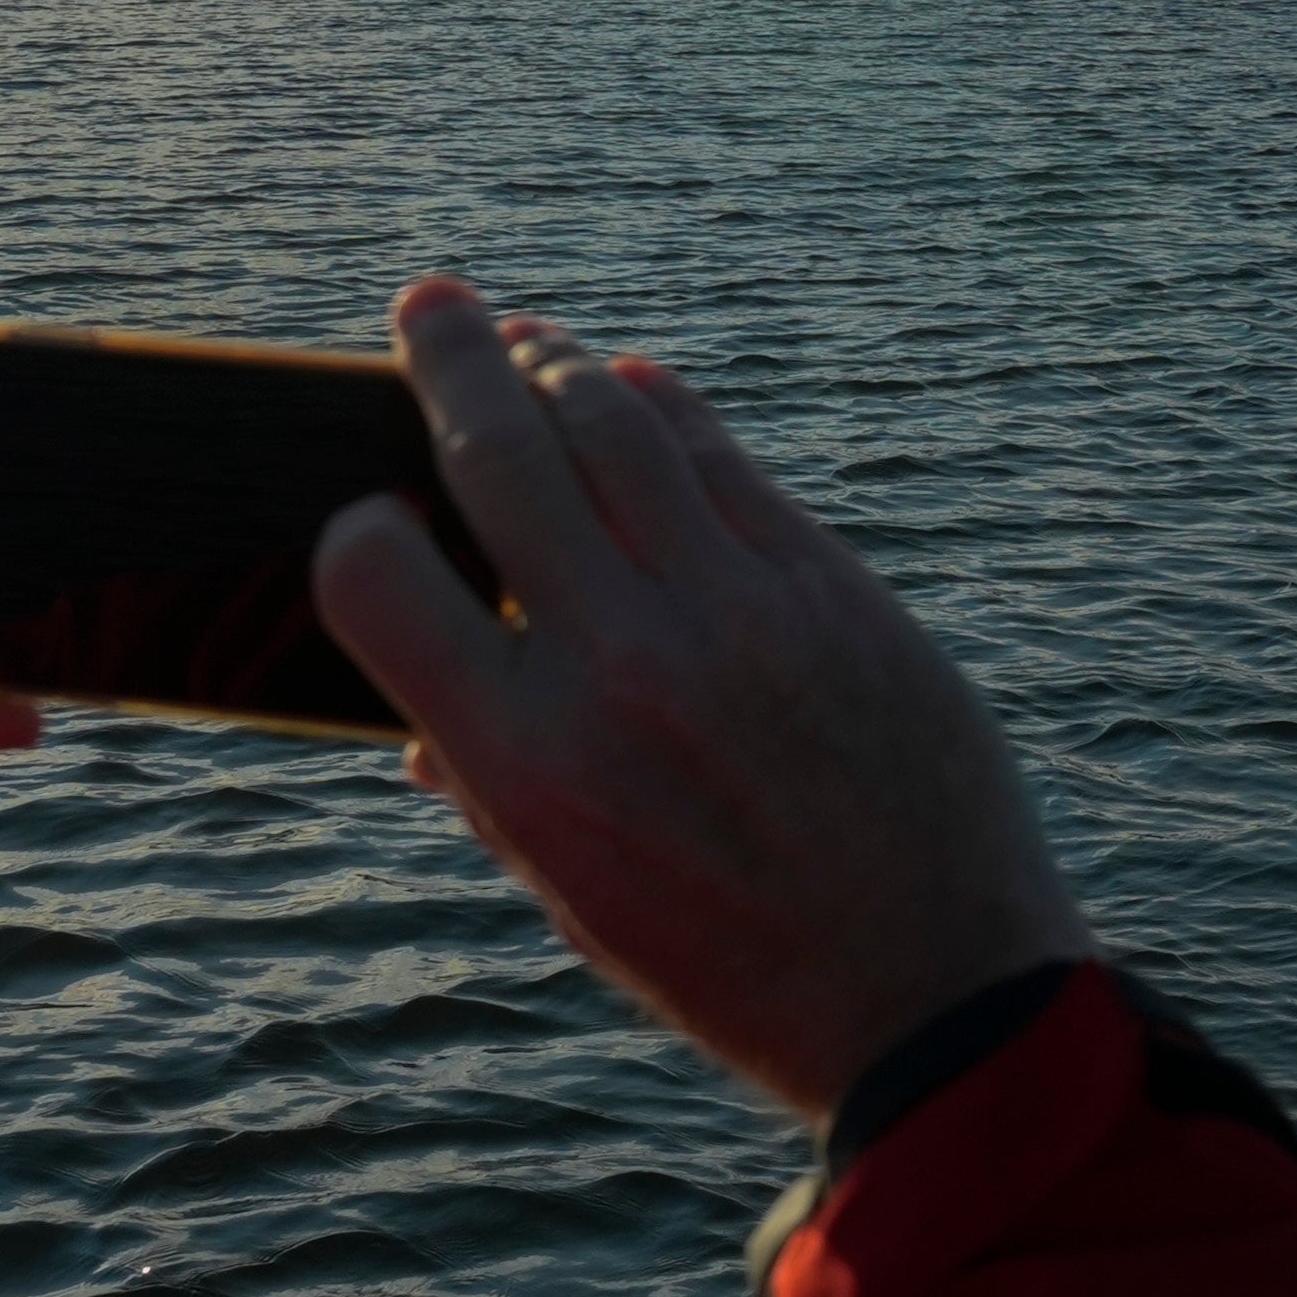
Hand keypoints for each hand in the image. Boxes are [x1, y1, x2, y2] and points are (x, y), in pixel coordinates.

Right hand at [315, 278, 1092, 1123]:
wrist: (939, 993)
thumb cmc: (737, 965)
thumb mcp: (577, 901)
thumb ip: (493, 784)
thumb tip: (423, 711)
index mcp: (527, 766)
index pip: (376, 577)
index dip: (356, 527)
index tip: (371, 509)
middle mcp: (620, 668)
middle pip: (502, 453)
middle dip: (449, 358)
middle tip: (428, 302)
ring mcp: (735, 614)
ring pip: (619, 426)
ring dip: (558, 363)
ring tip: (527, 338)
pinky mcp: (830, 587)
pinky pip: (724, 460)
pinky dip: (667, 407)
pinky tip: (635, 387)